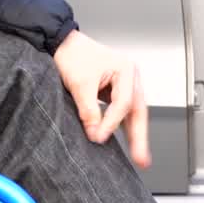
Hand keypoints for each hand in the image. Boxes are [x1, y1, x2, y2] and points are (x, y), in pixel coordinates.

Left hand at [52, 30, 150, 168]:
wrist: (60, 42)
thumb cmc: (72, 54)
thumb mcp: (79, 84)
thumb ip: (89, 110)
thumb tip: (96, 133)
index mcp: (126, 69)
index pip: (123, 103)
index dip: (111, 123)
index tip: (99, 138)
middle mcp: (130, 76)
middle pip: (137, 110)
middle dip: (140, 136)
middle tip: (143, 160)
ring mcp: (125, 83)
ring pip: (133, 112)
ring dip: (135, 134)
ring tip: (140, 158)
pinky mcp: (116, 90)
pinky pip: (122, 111)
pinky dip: (123, 125)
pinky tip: (128, 141)